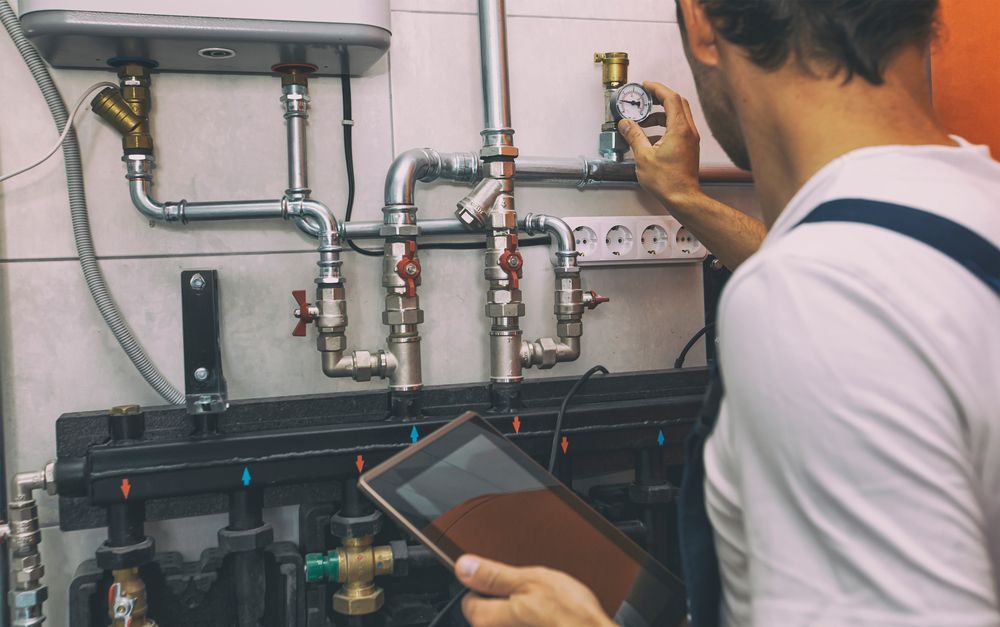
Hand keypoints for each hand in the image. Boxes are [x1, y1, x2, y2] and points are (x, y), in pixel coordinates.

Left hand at [455, 554, 614, 626]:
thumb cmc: (570, 615)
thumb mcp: (530, 580)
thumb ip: (492, 575)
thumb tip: (463, 566)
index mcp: (486, 620)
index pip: (467, 600)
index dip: (484, 583)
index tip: (502, 578)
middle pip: (488, 612)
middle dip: (505, 599)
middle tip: (529, 590)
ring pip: (510, 619)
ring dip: (522, 610)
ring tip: (544, 604)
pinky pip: (526, 624)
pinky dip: (535, 621)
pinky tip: (550, 617)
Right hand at [617, 81, 702, 208]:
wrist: (682, 198)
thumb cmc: (667, 182)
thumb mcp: (643, 157)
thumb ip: (634, 136)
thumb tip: (626, 124)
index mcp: (679, 129)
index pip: (671, 98)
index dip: (657, 88)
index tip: (646, 86)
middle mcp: (689, 131)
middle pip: (677, 103)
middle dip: (660, 98)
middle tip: (645, 99)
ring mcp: (691, 140)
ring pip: (678, 116)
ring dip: (660, 115)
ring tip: (643, 121)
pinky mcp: (689, 148)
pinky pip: (678, 129)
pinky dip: (664, 127)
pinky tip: (651, 138)